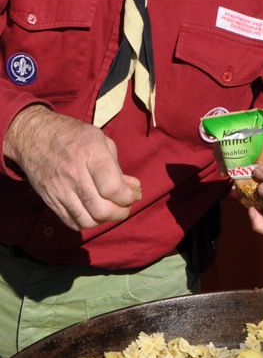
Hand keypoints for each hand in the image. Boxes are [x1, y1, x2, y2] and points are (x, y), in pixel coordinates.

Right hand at [3, 105, 141, 229]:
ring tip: (110, 209)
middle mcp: (73, 174)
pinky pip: (72, 222)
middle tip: (125, 205)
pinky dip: (87, 222)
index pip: (112, 188)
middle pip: (101, 210)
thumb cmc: (72, 135)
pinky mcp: (50, 200)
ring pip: (87, 221)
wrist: (33, 136)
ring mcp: (59, 190)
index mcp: (89, 154)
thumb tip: (132, 189)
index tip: (133, 194)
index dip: (128, 197)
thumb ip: (117, 167)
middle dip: (120, 213)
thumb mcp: (100, 140)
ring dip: (104, 220)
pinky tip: (93, 211)